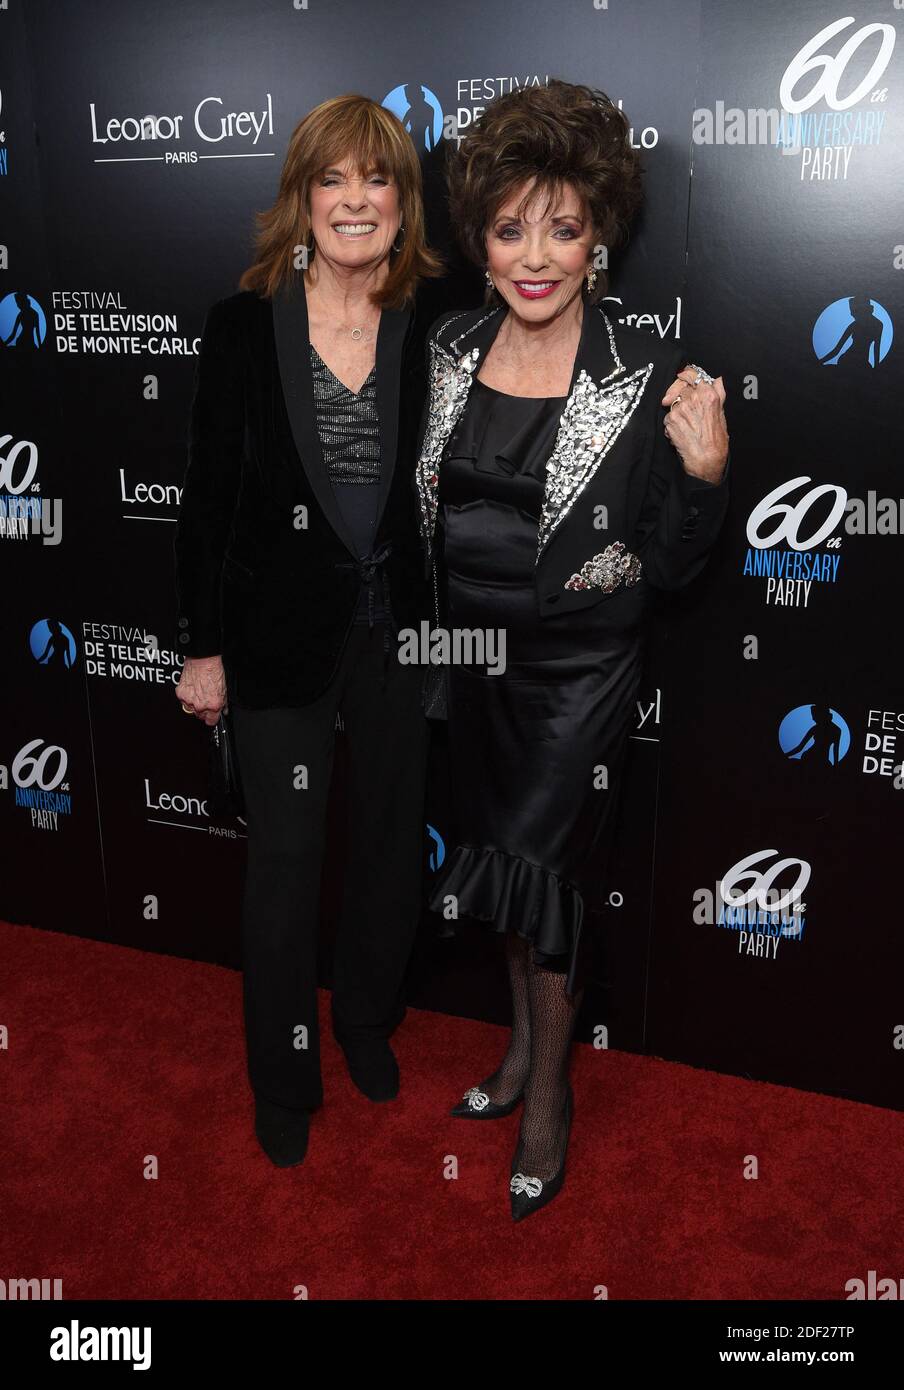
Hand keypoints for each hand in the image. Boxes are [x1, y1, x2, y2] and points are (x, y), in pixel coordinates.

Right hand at [175, 654, 226, 726]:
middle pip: (200, 716)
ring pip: (191, 710)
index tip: (212, 716)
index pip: (211, 722)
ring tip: (198, 693)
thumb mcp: (224, 689)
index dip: (212, 718)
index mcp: (213, 705)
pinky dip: (187, 697)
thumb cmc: (213, 671)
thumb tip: (223, 710)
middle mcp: (200, 705)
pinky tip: (192, 689)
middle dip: (203, 711)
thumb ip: (223, 703)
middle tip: (206, 700)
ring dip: (194, 704)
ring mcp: (189, 700)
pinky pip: (183, 701)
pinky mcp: (181, 694)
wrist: (202, 660)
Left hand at [661, 365, 728, 484]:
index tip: (681, 378)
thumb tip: (718, 379)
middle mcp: (694, 398)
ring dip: (677, 412)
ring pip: (673, 403)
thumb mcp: (722, 414)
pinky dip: (671, 424)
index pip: (692, 375)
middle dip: (679, 395)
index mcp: (709, 394)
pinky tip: (681, 432)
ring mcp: (680, 408)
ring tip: (687, 425)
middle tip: (684, 409)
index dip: (685, 376)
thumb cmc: (716, 440)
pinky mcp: (670, 419)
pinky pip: (667, 417)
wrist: (706, 459)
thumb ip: (718, 393)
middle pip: (680, 388)